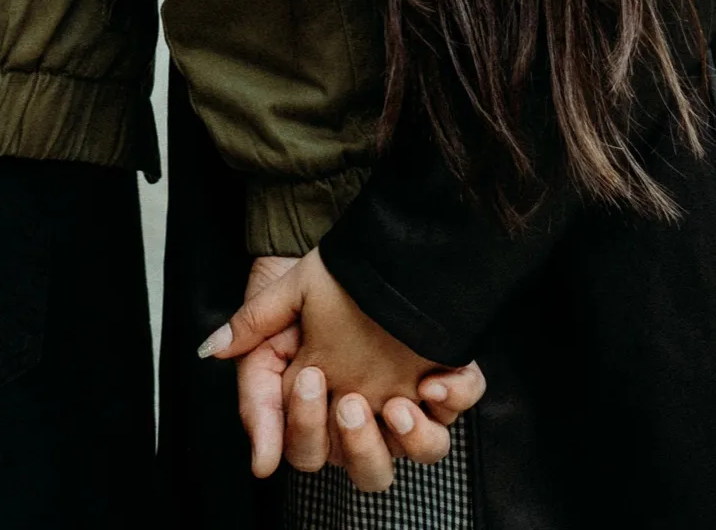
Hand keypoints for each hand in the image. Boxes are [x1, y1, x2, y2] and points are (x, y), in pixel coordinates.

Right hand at [203, 246, 484, 490]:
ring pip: (425, 449)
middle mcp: (369, 413)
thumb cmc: (309, 289)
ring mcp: (410, 394)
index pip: (311, 452)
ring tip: (399, 405)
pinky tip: (435, 379)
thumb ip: (253, 372)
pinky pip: (463, 399)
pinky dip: (455, 396)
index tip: (308, 375)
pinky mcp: (445, 368)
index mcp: (323, 412)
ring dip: (414, 438)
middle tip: (350, 401)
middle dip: (361, 445)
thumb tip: (252, 445)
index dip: (306, 427)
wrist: (345, 243)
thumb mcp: (272, 321)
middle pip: (372, 472)